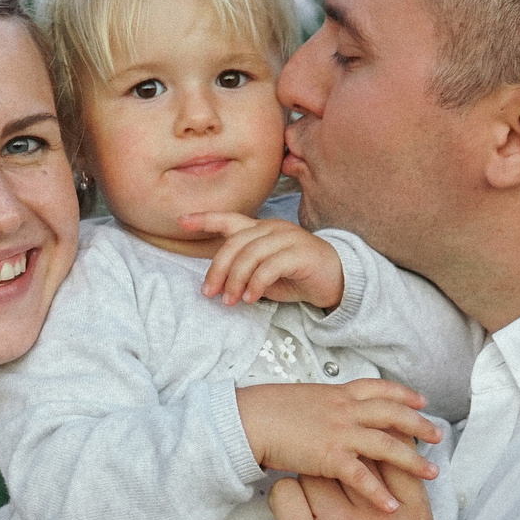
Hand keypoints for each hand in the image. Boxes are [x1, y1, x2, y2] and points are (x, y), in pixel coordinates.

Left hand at [182, 211, 344, 308]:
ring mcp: (287, 238)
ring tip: (231, 300)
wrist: (338, 280)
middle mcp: (272, 229)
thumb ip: (245, 273)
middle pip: (235, 242)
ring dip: (236, 280)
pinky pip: (270, 266)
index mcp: (261, 230)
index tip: (182, 221)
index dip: (205, 219)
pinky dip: (256, 284)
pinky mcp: (300, 253)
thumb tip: (221, 285)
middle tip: (209, 292)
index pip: (230, 220)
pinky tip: (252, 298)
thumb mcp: (265, 275)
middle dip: (218, 268)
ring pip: (250, 254)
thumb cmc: (298, 276)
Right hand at [237, 380, 440, 512]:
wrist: (249, 419)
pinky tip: (391, 506)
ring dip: (413, 460)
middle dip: (419, 424)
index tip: (420, 400)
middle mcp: (345, 409)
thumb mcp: (302, 400)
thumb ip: (323, 406)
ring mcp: (340, 432)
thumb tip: (330, 414)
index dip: (403, 394)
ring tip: (432, 471)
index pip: (378, 389)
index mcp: (338, 394)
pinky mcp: (330, 456)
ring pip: (387, 444)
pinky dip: (379, 492)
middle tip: (438, 435)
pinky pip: (362, 477)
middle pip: (393, 414)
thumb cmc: (267, 410)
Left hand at [272, 462, 434, 519]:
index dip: (373, 444)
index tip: (360, 448)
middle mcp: (380, 519)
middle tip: (331, 478)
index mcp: (413, 517)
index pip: (395, 454)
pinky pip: (286, 491)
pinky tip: (293, 515)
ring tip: (314, 504)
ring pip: (317, 471)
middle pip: (353, 458)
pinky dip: (286, 498)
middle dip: (340, 463)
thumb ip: (404, 500)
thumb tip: (391, 453)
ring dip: (312, 481)